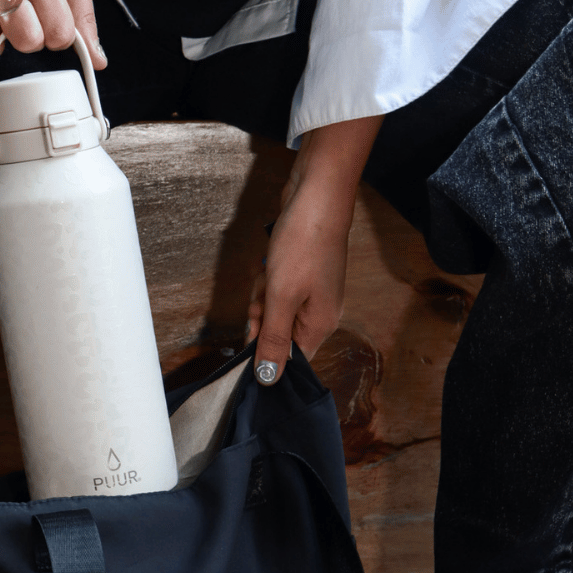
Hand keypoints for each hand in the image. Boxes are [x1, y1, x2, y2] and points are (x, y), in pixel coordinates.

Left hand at [246, 115, 383, 383]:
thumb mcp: (282, 297)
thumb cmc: (303, 244)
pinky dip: (265, 276)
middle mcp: (318, 312)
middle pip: (276, 333)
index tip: (252, 338)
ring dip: (261, 292)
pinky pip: (272, 287)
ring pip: (270, 308)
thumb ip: (274, 340)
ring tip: (269, 269)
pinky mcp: (298, 271)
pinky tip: (269, 257)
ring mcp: (308, 290)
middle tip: (264, 293)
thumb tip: (270, 379)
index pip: (292, 360)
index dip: (267, 357)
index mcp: (320, 324)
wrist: (315, 192)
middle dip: (261, 314)